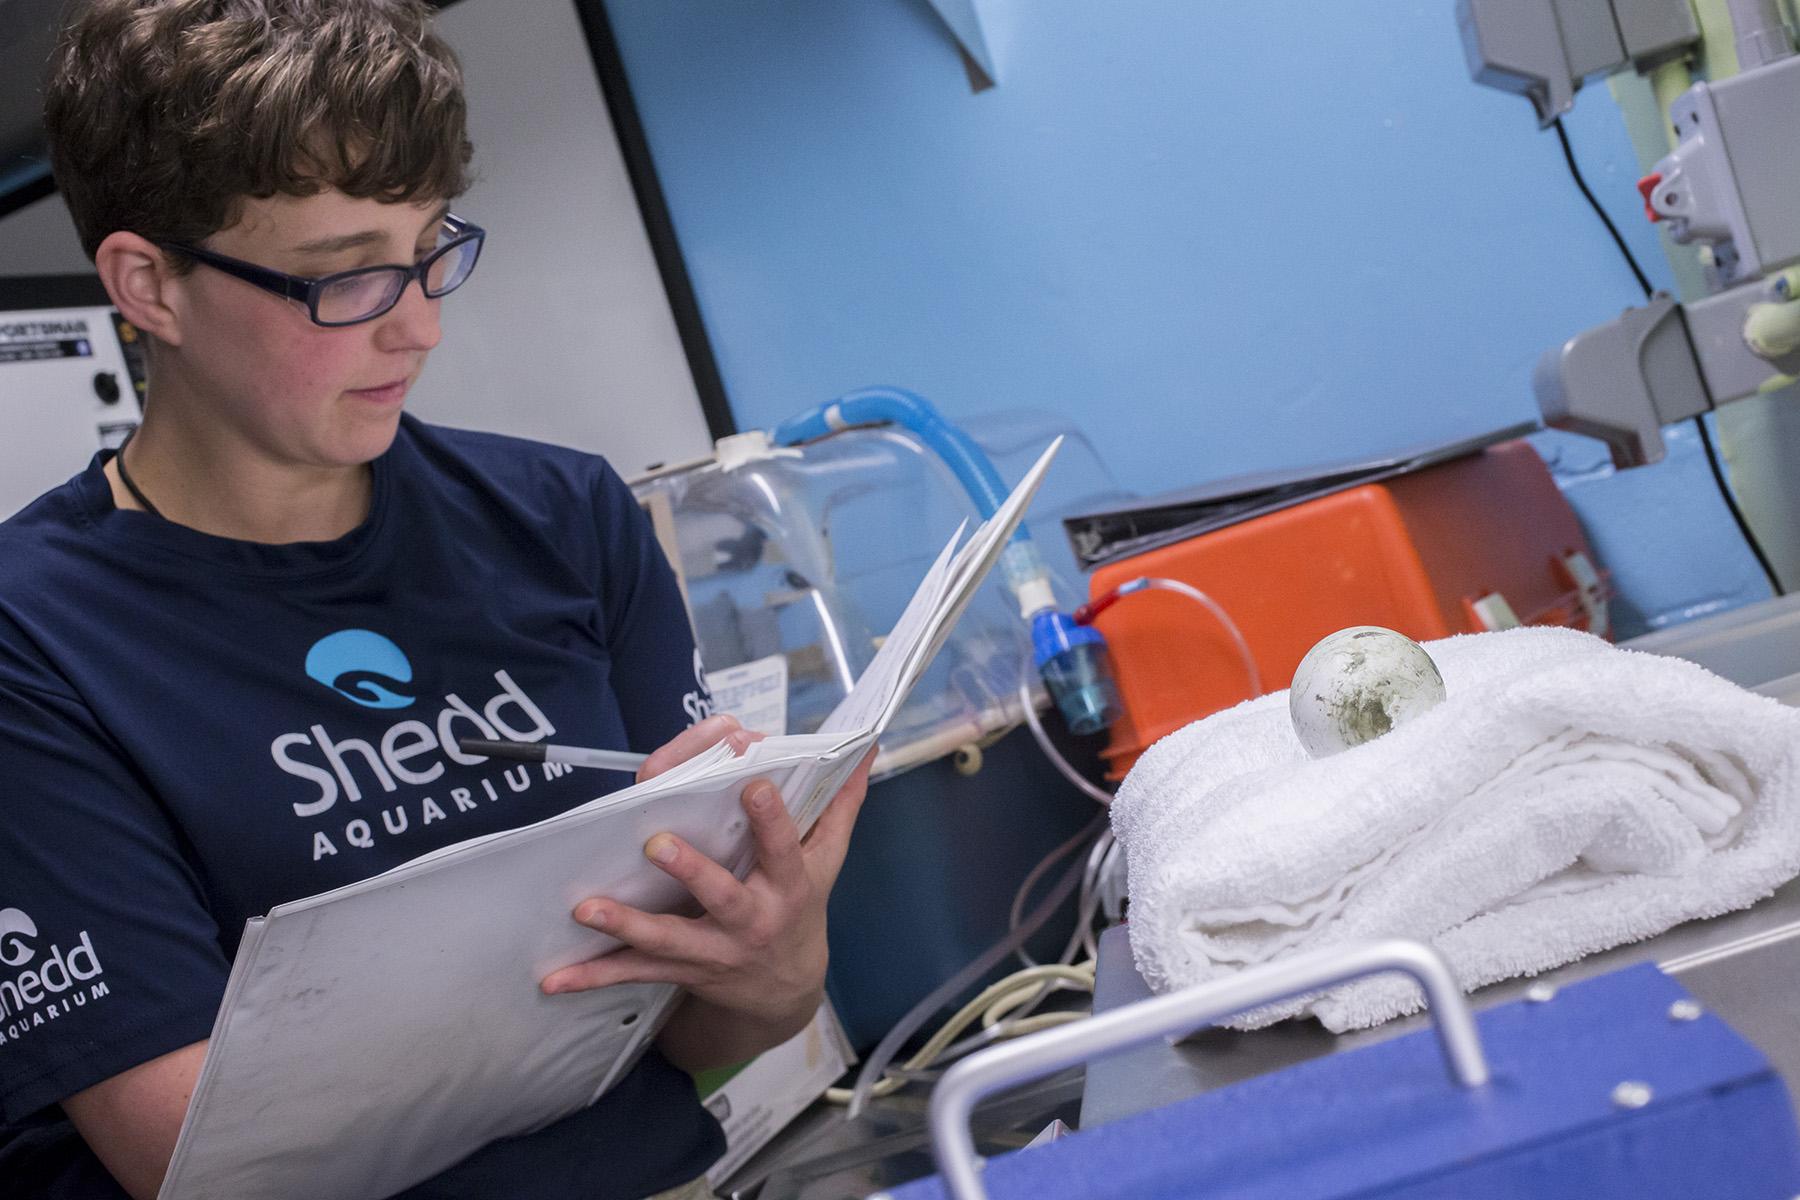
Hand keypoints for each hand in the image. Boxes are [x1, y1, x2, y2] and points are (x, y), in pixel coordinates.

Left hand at [541, 715, 876, 1054]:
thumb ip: (840, 804)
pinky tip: (553, 978)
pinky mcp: (681, 970)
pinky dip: (593, 976)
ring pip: (669, 939)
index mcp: (789, 887)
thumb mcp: (827, 862)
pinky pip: (634, 973)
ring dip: (627, 926)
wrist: (785, 993)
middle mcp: (752, 921)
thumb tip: (867, 748)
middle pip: (723, 896)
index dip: (771, 820)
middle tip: (657, 844)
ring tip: (587, 908)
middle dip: (692, 872)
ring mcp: (714, 951)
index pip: (784, 849)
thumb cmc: (801, 909)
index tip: (754, 785)